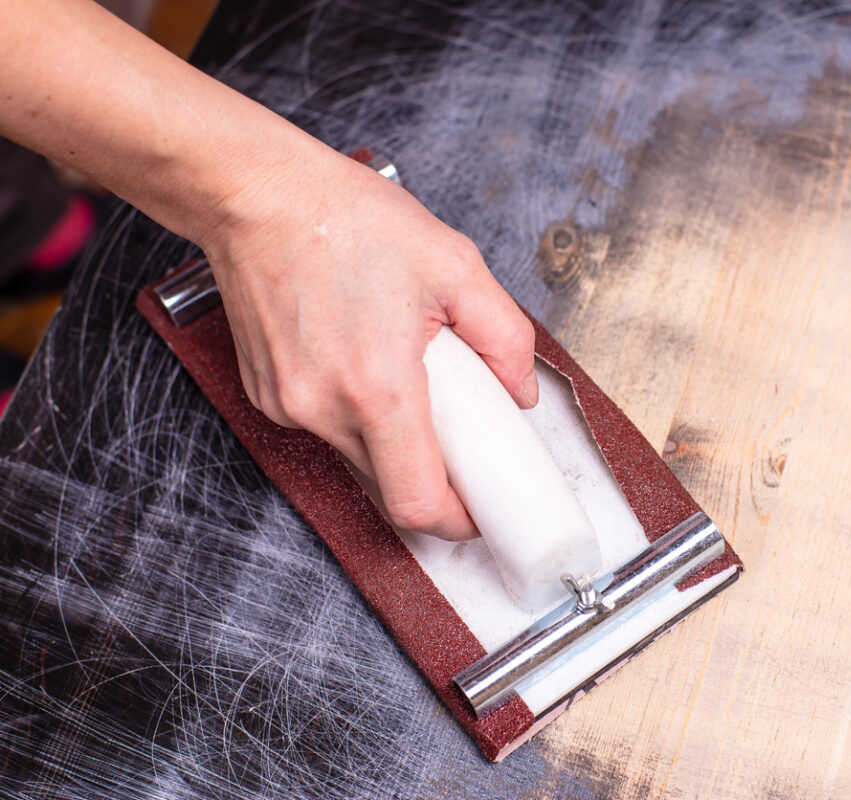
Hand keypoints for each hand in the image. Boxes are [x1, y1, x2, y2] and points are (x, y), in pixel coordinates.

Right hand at [200, 148, 536, 540]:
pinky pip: (325, 430)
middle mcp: (323, 409)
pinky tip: (365, 362)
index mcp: (377, 387)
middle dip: (432, 477)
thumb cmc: (345, 220)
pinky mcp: (265, 396)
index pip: (416, 502)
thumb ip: (505, 337)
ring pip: (357, 460)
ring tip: (407, 377)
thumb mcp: (456, 265)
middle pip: (388, 488)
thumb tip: (519, 391)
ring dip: (394, 441)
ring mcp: (286, 406)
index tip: (478, 512)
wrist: (256, 195)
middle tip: (460, 440)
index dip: (455, 521)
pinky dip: (356, 416)